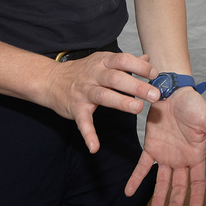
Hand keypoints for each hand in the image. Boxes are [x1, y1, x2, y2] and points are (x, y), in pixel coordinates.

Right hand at [40, 51, 159, 153]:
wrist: (51, 80)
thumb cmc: (84, 71)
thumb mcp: (104, 61)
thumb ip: (126, 62)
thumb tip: (148, 59)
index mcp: (103, 62)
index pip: (123, 60)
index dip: (139, 67)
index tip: (154, 74)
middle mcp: (93, 75)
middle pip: (116, 78)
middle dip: (136, 86)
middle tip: (154, 94)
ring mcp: (83, 92)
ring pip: (103, 96)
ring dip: (120, 102)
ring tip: (137, 109)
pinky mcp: (75, 108)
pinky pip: (83, 122)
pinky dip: (88, 135)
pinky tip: (95, 146)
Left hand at [125, 88, 205, 205]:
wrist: (171, 90)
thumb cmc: (193, 104)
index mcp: (196, 155)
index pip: (198, 182)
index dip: (197, 197)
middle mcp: (181, 159)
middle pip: (179, 186)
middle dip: (176, 203)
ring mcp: (166, 155)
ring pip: (162, 182)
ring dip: (158, 198)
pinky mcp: (151, 147)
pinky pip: (142, 167)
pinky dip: (136, 179)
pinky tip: (129, 191)